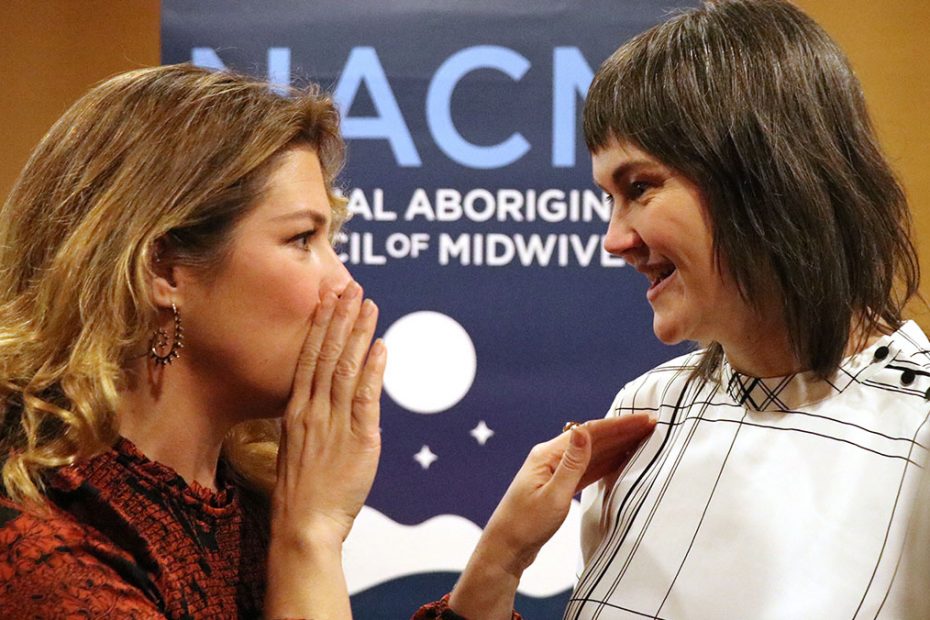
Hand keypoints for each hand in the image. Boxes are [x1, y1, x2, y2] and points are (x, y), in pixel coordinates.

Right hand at [271, 280, 385, 548]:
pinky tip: (380, 346)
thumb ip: (312, 419)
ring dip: (358, 333)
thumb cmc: (302, 492)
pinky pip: (365, 397)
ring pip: (346, 367)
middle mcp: (313, 410)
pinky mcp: (358, 439)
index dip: (320, 325)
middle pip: (326, 354)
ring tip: (368, 304)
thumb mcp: (298, 447)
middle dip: (339, 317)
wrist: (304, 526)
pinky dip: (373, 370)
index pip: (308, 357)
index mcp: (297, 411)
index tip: (327, 298)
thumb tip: (325, 398)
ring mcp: (334, 423)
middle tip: (349, 286)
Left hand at [448, 414, 654, 619]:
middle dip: (622, 431)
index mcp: (548, 454)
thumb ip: (572, 464)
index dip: (619, 425)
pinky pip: (588, 469)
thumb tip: (583, 430)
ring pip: (592, 453)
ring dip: (617, 445)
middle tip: (652, 424)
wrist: (506, 548)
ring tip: (643, 438)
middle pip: (593, 439)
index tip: (644, 420)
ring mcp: (554, 470)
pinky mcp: (558, 485)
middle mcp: (551, 457)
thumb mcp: (553, 496)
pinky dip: (607, 463)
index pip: (590, 432)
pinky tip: (621, 460)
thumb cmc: (526, 525)